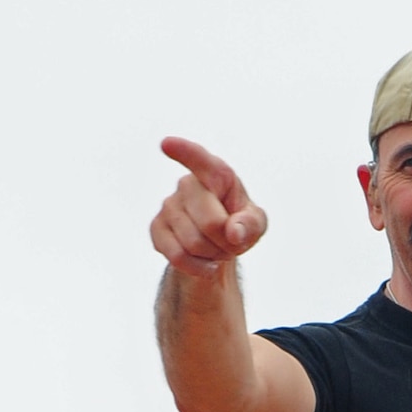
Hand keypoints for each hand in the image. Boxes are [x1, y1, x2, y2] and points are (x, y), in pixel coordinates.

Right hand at [151, 137, 267, 275]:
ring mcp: (168, 205)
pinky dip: (196, 267)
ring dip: (212, 256)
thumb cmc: (238, 224)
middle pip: (210, 223)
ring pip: (194, 244)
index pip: (201, 161)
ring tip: (216, 248)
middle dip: (226, 242)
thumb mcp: (255, 224)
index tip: (166, 144)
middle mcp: (188, 184)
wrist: (217, 244)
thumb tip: (233, 232)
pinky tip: (204, 263)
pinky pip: (177, 256)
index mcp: (216, 174)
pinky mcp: (156, 228)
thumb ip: (251, 224)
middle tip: (230, 241)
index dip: (184, 152)